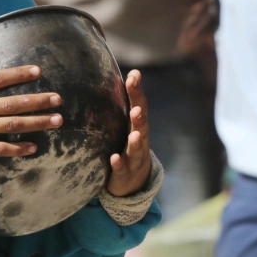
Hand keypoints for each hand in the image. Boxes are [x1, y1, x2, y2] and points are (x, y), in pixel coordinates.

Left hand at [107, 69, 152, 196]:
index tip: (134, 75)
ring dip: (135, 141)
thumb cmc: (129, 147)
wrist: (135, 182)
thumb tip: (128, 74)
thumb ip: (128, 103)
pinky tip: (114, 158)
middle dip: (140, 116)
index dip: (137, 91)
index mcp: (138, 126)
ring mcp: (134, 158)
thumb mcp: (128, 126)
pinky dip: (119, 163)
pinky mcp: (125, 173)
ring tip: (134, 135)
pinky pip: (122, 168)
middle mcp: (140, 140)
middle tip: (136, 108)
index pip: (139, 105)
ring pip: (136, 149)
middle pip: (142, 126)